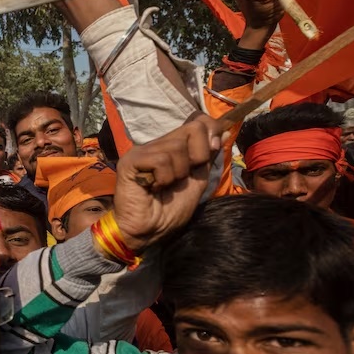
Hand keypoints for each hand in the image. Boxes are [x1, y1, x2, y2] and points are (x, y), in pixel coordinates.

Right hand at [112, 116, 223, 251]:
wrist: (148, 232)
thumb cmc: (169, 211)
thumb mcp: (197, 182)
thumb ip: (207, 158)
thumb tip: (222, 134)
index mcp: (172, 147)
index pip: (198, 122)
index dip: (211, 131)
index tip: (212, 150)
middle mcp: (157, 144)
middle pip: (193, 129)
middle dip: (197, 156)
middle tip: (181, 177)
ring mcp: (142, 150)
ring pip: (177, 147)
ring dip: (178, 173)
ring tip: (164, 186)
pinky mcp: (131, 160)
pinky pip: (161, 160)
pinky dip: (164, 178)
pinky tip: (153, 188)